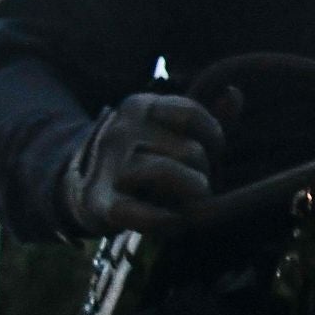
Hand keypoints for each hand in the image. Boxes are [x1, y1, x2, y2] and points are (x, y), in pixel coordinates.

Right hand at [55, 93, 225, 234]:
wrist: (80, 187)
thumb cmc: (142, 158)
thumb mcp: (168, 131)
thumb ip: (204, 119)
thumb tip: (234, 93)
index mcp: (141, 106)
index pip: (191, 115)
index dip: (213, 137)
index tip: (210, 151)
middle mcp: (122, 130)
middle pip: (188, 150)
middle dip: (203, 171)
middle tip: (196, 182)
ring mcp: (109, 165)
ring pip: (166, 173)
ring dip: (191, 193)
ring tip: (191, 201)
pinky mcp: (101, 201)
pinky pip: (142, 213)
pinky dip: (166, 220)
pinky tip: (175, 220)